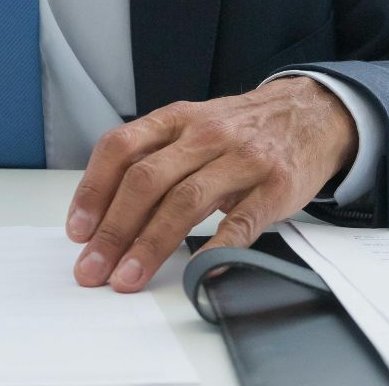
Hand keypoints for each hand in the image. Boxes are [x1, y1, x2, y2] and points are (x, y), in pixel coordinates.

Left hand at [65, 76, 358, 291]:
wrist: (311, 113)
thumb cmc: (241, 129)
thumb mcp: (193, 125)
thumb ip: (154, 157)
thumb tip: (104, 211)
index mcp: (177, 119)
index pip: (121, 148)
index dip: (93, 190)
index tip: (78, 230)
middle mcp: (205, 135)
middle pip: (146, 180)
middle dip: (113, 229)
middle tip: (93, 267)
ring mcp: (242, 160)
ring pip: (184, 201)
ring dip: (150, 244)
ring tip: (128, 276)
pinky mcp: (274, 187)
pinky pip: (240, 222)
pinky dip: (215, 248)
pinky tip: (196, 270)